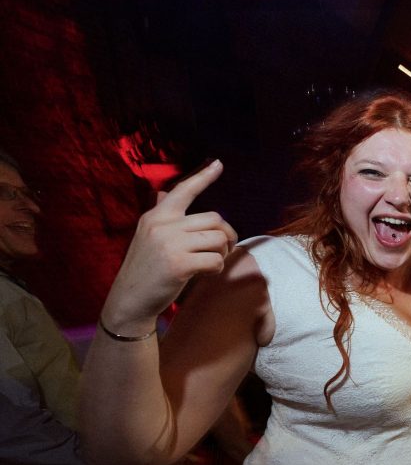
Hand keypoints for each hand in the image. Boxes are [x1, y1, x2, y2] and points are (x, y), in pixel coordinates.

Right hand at [102, 160, 237, 333]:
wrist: (129, 300)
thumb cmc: (145, 268)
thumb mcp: (147, 236)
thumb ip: (160, 214)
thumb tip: (165, 191)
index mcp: (156, 216)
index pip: (183, 190)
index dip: (204, 177)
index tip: (219, 164)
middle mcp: (162, 225)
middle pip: (214, 219)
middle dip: (227, 234)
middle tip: (225, 247)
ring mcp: (170, 244)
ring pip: (218, 238)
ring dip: (223, 252)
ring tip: (213, 260)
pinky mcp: (179, 264)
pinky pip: (215, 260)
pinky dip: (217, 268)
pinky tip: (206, 273)